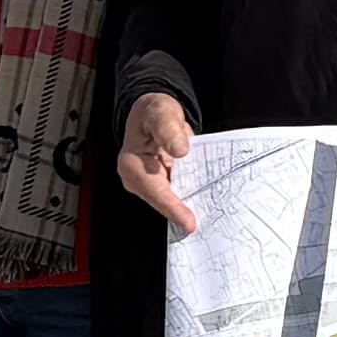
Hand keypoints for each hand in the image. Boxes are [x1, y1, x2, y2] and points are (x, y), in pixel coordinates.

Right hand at [119, 93, 195, 225]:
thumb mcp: (162, 112)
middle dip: (179, 214)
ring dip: (184, 209)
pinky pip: (172, 195)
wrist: (152, 111)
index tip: (189, 222)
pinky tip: (201, 204)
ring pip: (167, 201)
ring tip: (205, 219)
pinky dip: (185, 200)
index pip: (155, 191)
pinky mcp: (156, 183)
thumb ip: (169, 128)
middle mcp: (135, 177)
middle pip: (160, 201)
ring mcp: (145, 182)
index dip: (173, 207)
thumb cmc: (154, 111)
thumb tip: (180, 150)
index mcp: (132, 163)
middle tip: (201, 225)